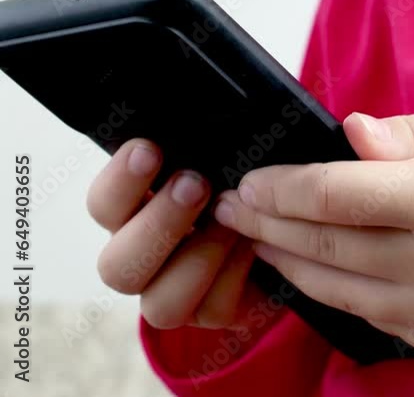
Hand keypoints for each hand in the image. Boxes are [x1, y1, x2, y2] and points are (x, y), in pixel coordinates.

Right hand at [87, 139, 266, 329]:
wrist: (290, 218)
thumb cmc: (241, 178)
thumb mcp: (221, 156)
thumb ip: (199, 146)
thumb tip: (194, 121)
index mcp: (132, 214)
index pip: (102, 206)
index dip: (119, 182)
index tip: (149, 150)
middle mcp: (142, 259)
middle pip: (115, 267)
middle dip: (158, 224)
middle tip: (195, 185)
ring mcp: (173, 293)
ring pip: (159, 304)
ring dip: (198, 259)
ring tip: (234, 224)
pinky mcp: (211, 313)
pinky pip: (212, 310)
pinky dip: (234, 276)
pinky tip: (254, 246)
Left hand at [215, 100, 413, 357]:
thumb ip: (410, 135)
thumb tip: (349, 136)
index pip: (333, 195)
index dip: (279, 188)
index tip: (249, 181)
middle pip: (326, 248)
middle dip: (269, 227)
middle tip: (234, 209)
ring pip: (341, 293)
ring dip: (292, 266)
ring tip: (263, 241)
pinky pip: (377, 321)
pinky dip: (339, 296)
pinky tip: (319, 273)